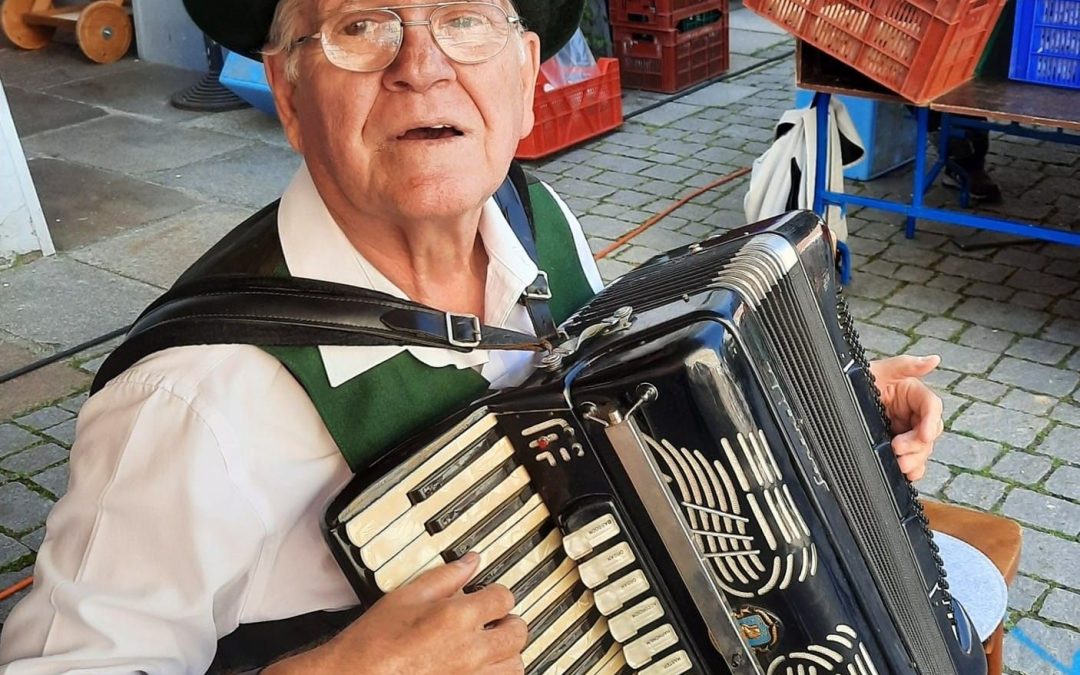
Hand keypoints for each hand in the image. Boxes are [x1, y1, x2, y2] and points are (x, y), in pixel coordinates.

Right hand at [265, 552, 525, 674]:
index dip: (497, 594)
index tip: (490, 597)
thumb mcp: (407, 596)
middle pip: (517, 632)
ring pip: (515, 665)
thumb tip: (469, 562)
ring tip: (491, 648)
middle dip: (509, 623)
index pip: (504, 598)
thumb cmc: (374, 643)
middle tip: (495, 622)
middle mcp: (471, 650)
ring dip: (507, 654)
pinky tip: (481, 669)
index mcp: (458, 617)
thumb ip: (445, 577)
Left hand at [869, 354, 943, 481]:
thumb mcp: (880, 370)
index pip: (932, 407)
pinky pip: (913, 462)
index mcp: (913, 395)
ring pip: (923, 450)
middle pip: (929, 433)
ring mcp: (906, 432)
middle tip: (897, 448)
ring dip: (914, 459)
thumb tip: (934, 360)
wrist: (834, 397)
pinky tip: (905, 473)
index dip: (930, 422)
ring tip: (899, 463)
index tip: (923, 435)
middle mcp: (913, 414)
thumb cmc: (858, 379)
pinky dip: (912, 470)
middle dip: (917, 444)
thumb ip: (905, 365)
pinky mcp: (898, 447)